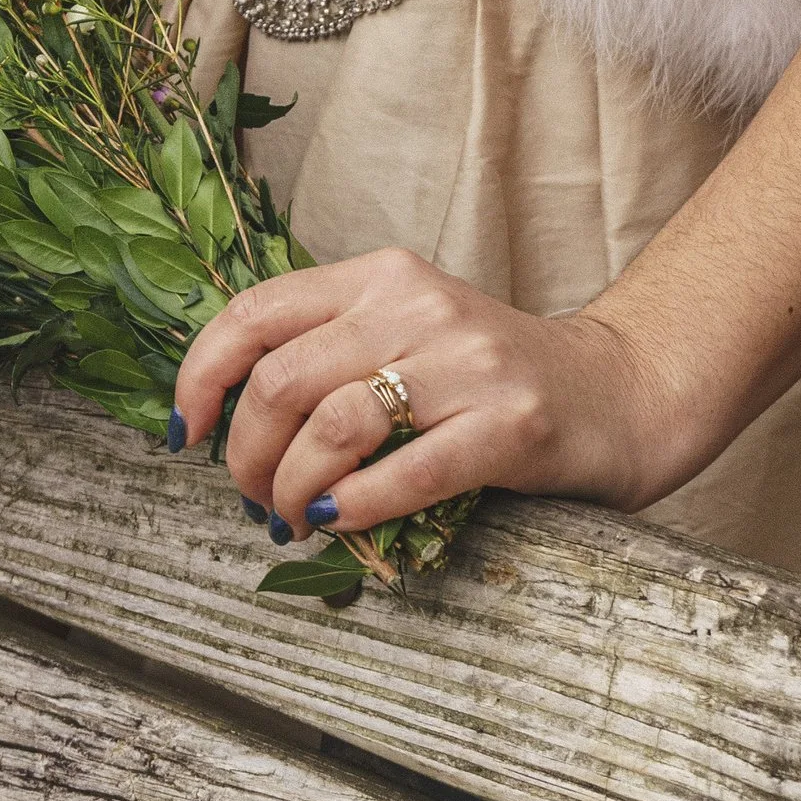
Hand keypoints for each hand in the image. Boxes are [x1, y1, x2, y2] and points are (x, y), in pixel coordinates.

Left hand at [173, 246, 669, 542]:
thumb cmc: (490, 375)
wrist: (612, 392)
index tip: (188, 431)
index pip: (256, 311)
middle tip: (254, 499)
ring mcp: (465, 362)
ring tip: (293, 520)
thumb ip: (331, 351)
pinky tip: (341, 524)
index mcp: (379, 276)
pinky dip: (358, 508)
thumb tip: (228, 415)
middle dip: (246, 454)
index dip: (201, 374)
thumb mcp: (404, 334)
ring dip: (292, 490)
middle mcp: (416, 304)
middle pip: (282, 379)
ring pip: (333, 426)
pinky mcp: (508, 423)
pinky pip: (408, 472)